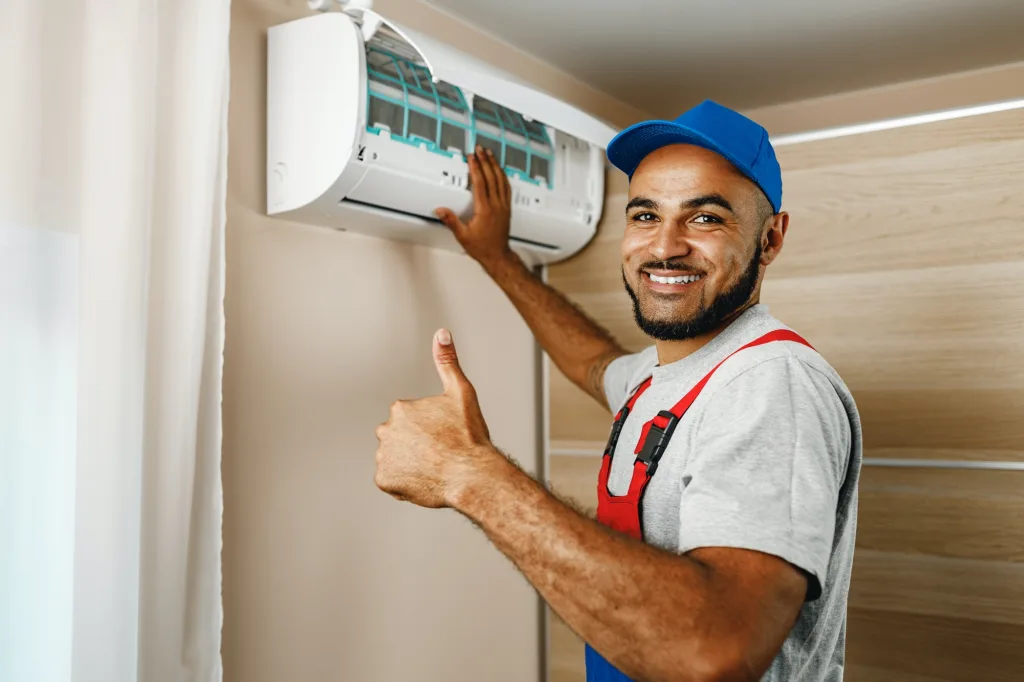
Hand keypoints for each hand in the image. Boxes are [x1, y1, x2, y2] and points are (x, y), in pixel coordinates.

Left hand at [374, 328, 498, 507]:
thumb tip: (441, 332)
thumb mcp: (461, 392)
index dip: (431, 429)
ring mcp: (383, 457)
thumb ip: (447, 361)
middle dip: (416, 445)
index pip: (411, 420)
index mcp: (401, 409)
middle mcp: (385, 430)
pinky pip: (392, 480)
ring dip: (410, 463)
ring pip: (396, 459)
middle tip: (441, 453)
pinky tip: (425, 480)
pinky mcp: (385, 480)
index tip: (446, 435)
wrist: (472, 476)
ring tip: (435, 468)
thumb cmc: (469, 436)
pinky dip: (405, 482)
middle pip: (400, 438)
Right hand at [435, 146, 513, 267]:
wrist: (498, 256)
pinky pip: (507, 188)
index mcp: (485, 210)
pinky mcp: (507, 208)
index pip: (480, 183)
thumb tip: (440, 210)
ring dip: (495, 165)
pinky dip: (503, 176)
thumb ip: (451, 221)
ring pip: (501, 180)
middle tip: (480, 149)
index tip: (472, 157)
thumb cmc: (482, 247)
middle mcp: (496, 205)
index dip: (476, 168)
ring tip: (490, 154)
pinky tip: (500, 170)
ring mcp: (503, 206)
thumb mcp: (462, 236)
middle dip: (485, 161)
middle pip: (491, 177)